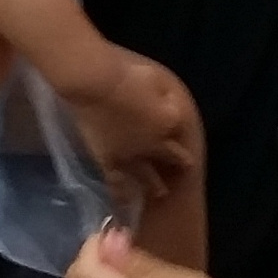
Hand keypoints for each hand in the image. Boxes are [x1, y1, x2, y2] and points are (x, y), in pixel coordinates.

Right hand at [55, 49, 201, 219]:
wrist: (94, 84)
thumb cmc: (124, 74)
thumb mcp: (153, 78)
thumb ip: (165, 96)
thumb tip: (170, 106)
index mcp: (169, 121)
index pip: (179, 129)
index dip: (181, 135)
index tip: (184, 143)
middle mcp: (155, 144)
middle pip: (171, 157)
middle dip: (177, 163)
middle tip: (182, 171)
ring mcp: (131, 155)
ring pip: (147, 176)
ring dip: (155, 184)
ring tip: (159, 193)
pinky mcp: (108, 160)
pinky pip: (116, 182)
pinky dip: (121, 194)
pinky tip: (123, 203)